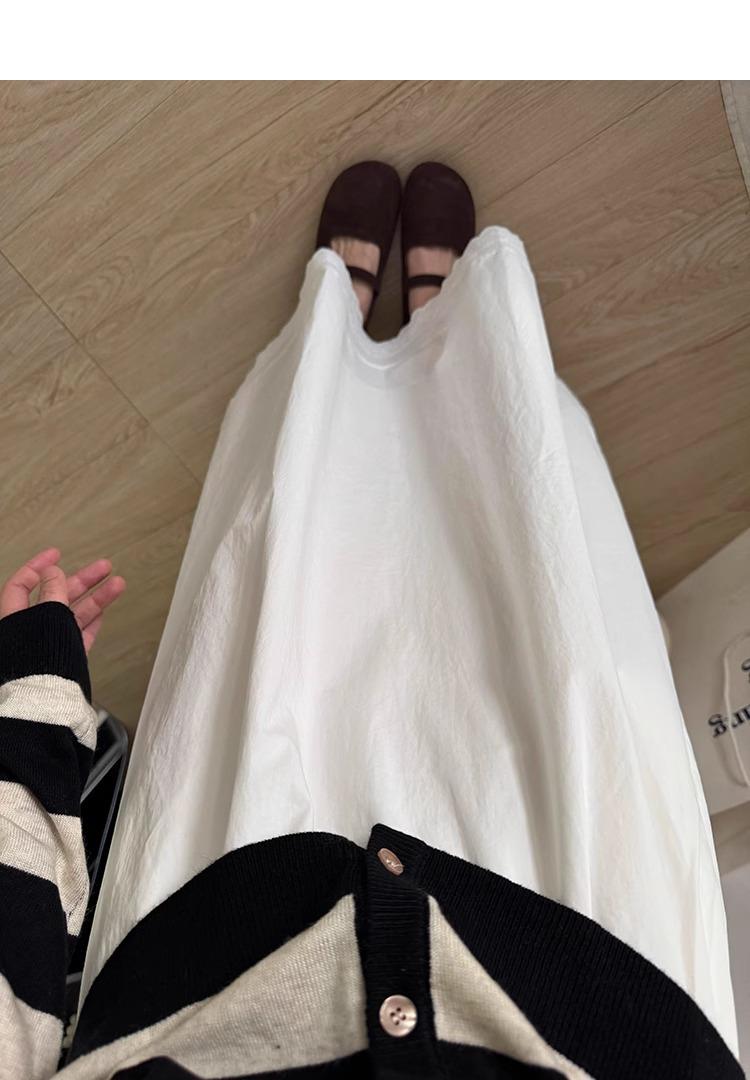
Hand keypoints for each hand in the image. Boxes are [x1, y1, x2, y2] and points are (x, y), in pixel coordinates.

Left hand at [0, 547, 125, 654]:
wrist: (47, 703)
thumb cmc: (38, 659)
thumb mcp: (46, 614)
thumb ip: (53, 591)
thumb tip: (53, 572)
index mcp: (14, 618)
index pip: (21, 585)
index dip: (38, 566)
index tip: (58, 554)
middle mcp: (29, 630)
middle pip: (55, 597)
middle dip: (81, 580)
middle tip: (104, 567)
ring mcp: (48, 645)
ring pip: (72, 615)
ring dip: (96, 598)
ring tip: (118, 584)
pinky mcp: (64, 660)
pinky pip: (79, 636)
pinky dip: (91, 622)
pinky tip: (103, 611)